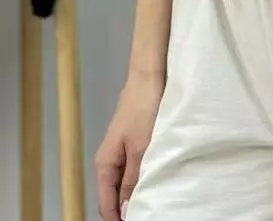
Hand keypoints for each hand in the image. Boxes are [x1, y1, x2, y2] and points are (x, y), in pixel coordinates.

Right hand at [94, 73, 163, 219]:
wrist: (148, 78)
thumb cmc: (143, 111)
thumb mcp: (140, 148)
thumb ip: (132, 179)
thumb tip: (124, 210)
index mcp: (105, 164)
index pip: (106, 204)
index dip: (117, 219)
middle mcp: (109, 161)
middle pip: (113, 196)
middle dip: (126, 209)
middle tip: (149, 213)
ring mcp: (121, 153)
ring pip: (124, 184)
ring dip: (135, 195)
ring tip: (153, 204)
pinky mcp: (132, 144)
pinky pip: (133, 171)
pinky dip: (141, 180)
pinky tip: (155, 184)